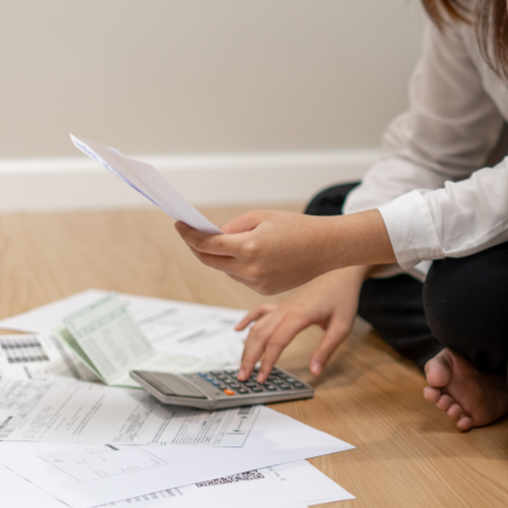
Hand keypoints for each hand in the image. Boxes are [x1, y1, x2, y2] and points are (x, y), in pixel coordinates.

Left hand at [176, 208, 393, 295]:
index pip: (207, 244)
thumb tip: (214, 237)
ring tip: (218, 243)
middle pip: (210, 261)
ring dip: (219, 257)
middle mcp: (251, 270)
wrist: (328, 248)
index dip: (189, 234)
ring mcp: (258, 284)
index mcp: (249, 247)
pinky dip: (237, 267)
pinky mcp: (265, 291)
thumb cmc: (297, 227)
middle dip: (197, 247)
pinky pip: (241, 278)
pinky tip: (246, 255)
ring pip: (226, 270)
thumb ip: (233, 227)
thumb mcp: (261, 217)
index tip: (179, 225)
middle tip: (190, 234)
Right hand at [234, 266, 369, 381]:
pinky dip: (248, 320)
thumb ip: (327, 349)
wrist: (342, 273)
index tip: (262, 378)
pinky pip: (260, 312)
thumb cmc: (343, 296)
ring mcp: (283, 306)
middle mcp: (286, 310)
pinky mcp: (284, 305)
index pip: (276, 342)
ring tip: (243, 364)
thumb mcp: (342, 326)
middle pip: (260, 335)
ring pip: (258, 326)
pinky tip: (238, 329)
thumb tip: (315, 371)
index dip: (267, 362)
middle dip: (249, 358)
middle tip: (243, 377)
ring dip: (247, 345)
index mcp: (300, 315)